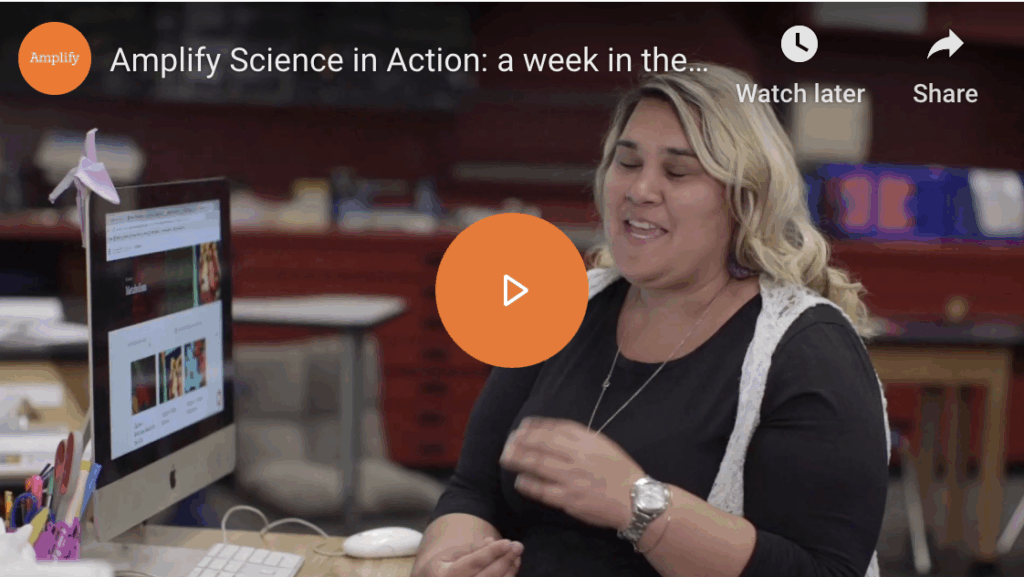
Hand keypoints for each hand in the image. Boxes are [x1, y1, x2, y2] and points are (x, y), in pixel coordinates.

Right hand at [426, 537, 522, 576]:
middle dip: (505, 560)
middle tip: (518, 546)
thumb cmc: (442, 570)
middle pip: (488, 576)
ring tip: (517, 556)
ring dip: (510, 570)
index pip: (474, 563)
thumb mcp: (448, 556)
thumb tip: (491, 541)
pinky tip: (512, 568)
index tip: (507, 542)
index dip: (492, 552)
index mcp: (447, 576)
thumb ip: (471, 549)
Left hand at [500, 417, 644, 529]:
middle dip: (521, 440)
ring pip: (538, 465)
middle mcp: (578, 457)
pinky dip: (529, 484)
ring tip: (506, 457)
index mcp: (588, 441)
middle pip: (542, 444)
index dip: (535, 426)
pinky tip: (519, 481)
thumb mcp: (603, 445)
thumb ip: (580, 436)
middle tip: (509, 440)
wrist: (636, 500)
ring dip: (519, 459)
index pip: (555, 428)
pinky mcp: (569, 499)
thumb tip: (553, 430)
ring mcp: (572, 478)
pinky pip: (543, 490)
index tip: (523, 426)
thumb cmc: (620, 471)